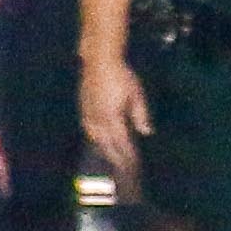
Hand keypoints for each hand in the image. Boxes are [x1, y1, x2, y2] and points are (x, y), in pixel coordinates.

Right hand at [81, 48, 152, 174]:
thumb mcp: (137, 95)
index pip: (121, 143)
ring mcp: (88, 114)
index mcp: (112, 118)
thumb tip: (146, 133)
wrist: (99, 60)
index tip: (135, 167)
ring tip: (110, 159)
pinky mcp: (83, 108)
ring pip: (95, 139)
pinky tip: (97, 140)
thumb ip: (141, 115)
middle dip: (116, 159)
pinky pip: (88, 130)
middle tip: (124, 170)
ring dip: (103, 150)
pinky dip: (94, 139)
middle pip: (106, 145)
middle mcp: (98, 120)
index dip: (128, 156)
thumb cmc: (122, 76)